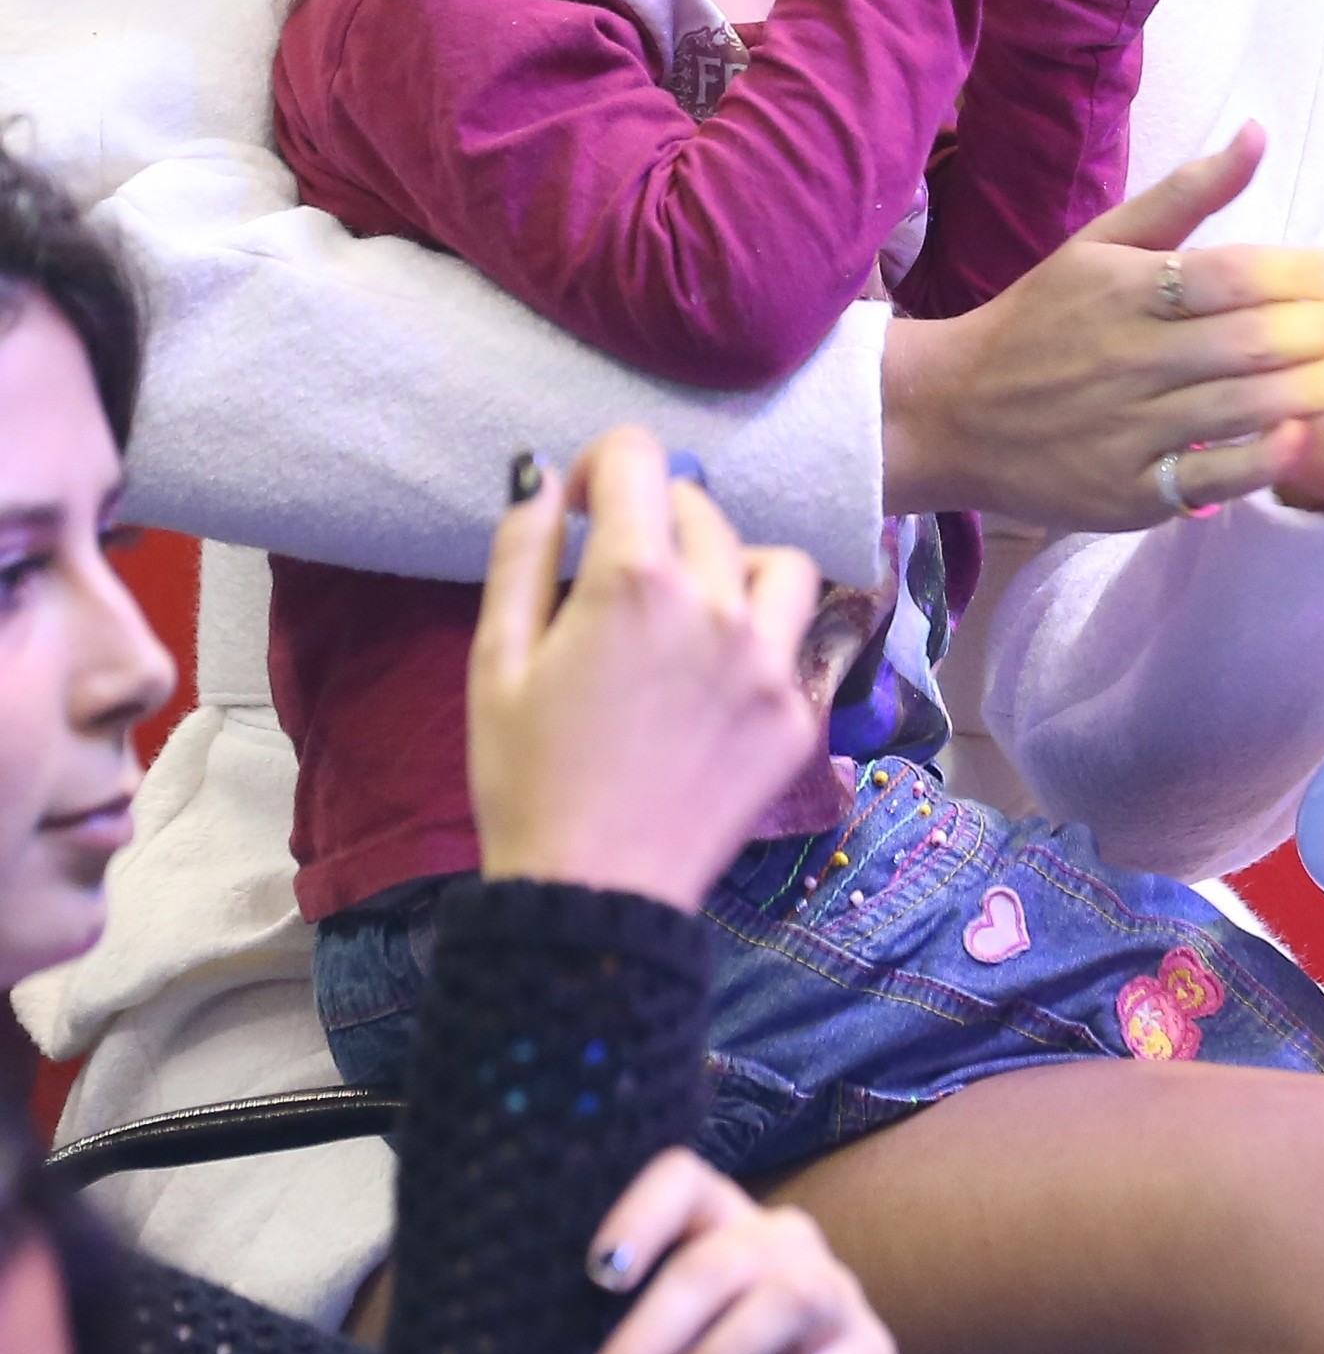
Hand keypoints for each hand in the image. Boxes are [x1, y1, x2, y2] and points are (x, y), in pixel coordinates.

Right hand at [471, 430, 819, 909]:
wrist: (594, 895)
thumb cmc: (525, 779)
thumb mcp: (496, 659)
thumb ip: (522, 552)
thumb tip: (544, 477)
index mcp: (634, 581)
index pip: (638, 457)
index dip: (601, 468)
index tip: (582, 509)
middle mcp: (716, 605)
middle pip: (700, 507)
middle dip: (653, 520)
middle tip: (617, 578)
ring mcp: (769, 662)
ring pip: (773, 561)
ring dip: (730, 564)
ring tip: (689, 610)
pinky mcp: (797, 715)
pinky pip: (798, 637)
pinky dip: (762, 634)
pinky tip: (719, 672)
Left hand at [575, 1147, 895, 1353]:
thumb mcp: (653, 1348)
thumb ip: (619, 1327)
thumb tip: (547, 1350)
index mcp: (718, 1217)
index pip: (683, 1179)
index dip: (641, 1215)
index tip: (597, 1275)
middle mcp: (783, 1239)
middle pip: (720, 1260)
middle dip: (650, 1334)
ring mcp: (837, 1293)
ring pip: (784, 1301)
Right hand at [880, 123, 1323, 526]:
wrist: (952, 412)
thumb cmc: (1041, 321)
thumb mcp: (1099, 243)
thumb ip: (1186, 195)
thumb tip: (1258, 131)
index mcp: (1121, 288)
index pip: (1226, 276)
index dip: (1298, 273)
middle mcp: (1126, 357)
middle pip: (1244, 343)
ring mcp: (1125, 430)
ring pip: (1236, 409)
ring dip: (1313, 391)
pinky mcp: (1127, 494)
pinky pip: (1206, 479)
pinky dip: (1257, 459)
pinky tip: (1301, 437)